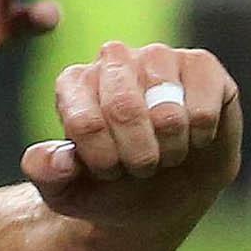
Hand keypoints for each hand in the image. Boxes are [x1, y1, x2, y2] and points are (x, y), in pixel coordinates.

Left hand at [23, 41, 242, 213]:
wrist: (164, 193)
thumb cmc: (109, 186)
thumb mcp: (65, 191)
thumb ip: (46, 173)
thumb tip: (61, 159)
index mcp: (72, 83)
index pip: (85, 122)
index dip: (103, 161)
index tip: (109, 171)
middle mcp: (113, 59)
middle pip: (124, 110)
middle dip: (137, 157)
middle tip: (141, 168)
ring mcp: (158, 57)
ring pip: (168, 114)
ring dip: (170, 150)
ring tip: (166, 152)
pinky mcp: (201, 65)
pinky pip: (204, 111)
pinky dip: (200, 139)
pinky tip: (193, 137)